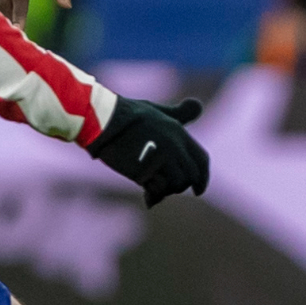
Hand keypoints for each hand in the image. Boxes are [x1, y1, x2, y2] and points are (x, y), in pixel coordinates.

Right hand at [87, 97, 210, 207]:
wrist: (102, 120)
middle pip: (190, 176)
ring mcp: (160, 158)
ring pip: (176, 185)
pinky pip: (158, 191)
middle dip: (179, 186)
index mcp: (178, 132)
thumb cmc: (127, 114)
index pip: (201, 159)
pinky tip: (147, 198)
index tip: (198, 190)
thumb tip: (198, 105)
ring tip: (153, 190)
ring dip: (166, 191)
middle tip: (165, 189)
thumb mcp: (158, 111)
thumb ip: (178, 114)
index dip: (203, 178)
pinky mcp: (144, 171)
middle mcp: (174, 146)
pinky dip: (154, 197)